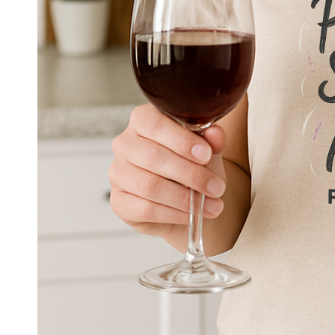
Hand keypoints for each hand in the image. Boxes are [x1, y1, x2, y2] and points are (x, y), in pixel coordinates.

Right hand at [109, 103, 226, 240]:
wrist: (188, 197)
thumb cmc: (194, 165)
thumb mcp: (208, 150)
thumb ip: (212, 140)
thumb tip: (215, 134)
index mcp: (143, 119)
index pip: (155, 124)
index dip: (181, 140)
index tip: (206, 155)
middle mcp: (125, 143)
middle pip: (153, 157)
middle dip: (191, 174)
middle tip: (217, 187)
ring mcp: (118, 173)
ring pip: (150, 186)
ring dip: (185, 199)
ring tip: (211, 205)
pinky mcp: (119, 201)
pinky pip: (145, 209)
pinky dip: (174, 214)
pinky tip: (191, 214)